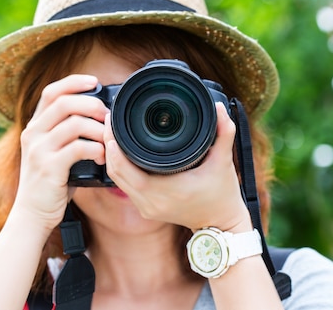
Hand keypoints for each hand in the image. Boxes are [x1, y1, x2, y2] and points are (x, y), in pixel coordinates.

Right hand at [12, 74, 109, 231]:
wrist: (32, 215)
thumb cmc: (51, 183)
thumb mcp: (53, 152)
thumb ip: (68, 133)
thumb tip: (101, 117)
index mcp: (34, 126)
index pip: (51, 91)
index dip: (74, 82)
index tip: (95, 81)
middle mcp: (33, 134)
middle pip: (64, 102)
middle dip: (92, 104)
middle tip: (108, 116)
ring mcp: (39, 150)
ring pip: (74, 124)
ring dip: (98, 129)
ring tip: (109, 140)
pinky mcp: (49, 168)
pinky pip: (78, 148)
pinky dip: (96, 149)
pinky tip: (102, 157)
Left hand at [104, 103, 251, 231]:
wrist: (222, 226)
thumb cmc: (222, 195)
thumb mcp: (224, 162)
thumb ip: (224, 132)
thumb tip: (220, 106)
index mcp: (165, 190)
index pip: (125, 168)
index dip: (114, 146)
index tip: (112, 123)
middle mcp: (151, 202)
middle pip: (115, 172)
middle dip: (108, 145)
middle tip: (109, 122)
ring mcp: (146, 208)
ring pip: (117, 180)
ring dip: (112, 157)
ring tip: (113, 133)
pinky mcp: (146, 209)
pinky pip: (124, 187)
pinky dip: (120, 169)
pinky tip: (120, 153)